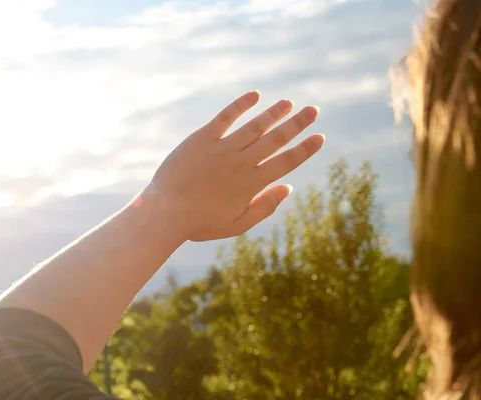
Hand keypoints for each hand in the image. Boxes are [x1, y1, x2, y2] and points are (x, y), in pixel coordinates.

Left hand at [148, 91, 324, 241]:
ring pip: (255, 126)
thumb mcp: (236, 224)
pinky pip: (226, 117)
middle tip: (313, 110)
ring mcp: (222, 148)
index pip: (286, 162)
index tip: (319, 137)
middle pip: (276, 139)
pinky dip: (241, 104)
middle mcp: (241, 162)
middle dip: (297, 124)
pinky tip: (255, 95)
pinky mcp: (202, 138)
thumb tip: (288, 188)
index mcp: (252, 184)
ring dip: (274, 113)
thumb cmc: (199, 222)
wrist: (165, 212)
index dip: (305, 149)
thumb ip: (264, 207)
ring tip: (289, 103)